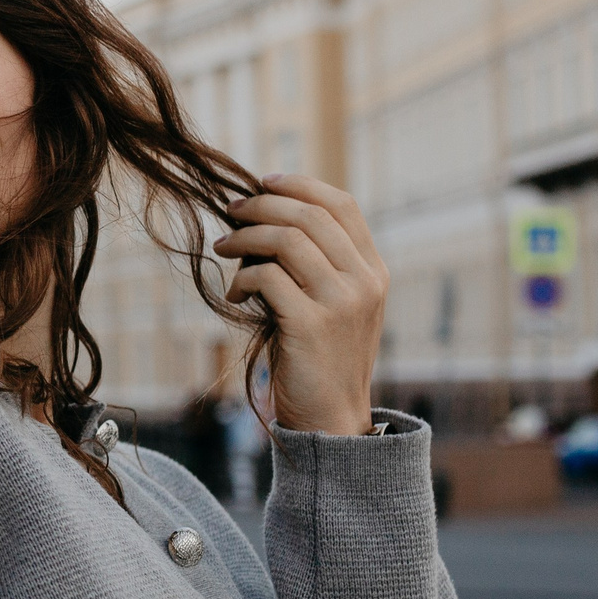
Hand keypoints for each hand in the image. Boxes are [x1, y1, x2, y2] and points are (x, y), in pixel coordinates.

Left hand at [216, 175, 387, 436]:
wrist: (331, 416)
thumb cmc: (323, 359)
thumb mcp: (336, 306)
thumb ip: (321, 266)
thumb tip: (269, 218)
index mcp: (373, 271)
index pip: (342, 205)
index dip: (300, 185)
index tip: (263, 182)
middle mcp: (363, 281)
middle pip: (309, 216)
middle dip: (262, 206)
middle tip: (231, 212)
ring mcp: (341, 302)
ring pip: (286, 240)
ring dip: (245, 238)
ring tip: (224, 248)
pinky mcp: (310, 324)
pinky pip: (267, 277)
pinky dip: (243, 278)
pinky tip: (235, 292)